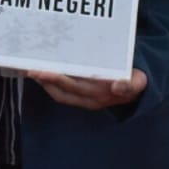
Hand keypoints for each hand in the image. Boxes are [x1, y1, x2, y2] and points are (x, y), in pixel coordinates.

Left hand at [26, 68, 146, 109]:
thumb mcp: (138, 81)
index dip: (57, 80)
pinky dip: (50, 84)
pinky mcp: (81, 97)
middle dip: (45, 80)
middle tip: (29, 68)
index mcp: (100, 93)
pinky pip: (61, 93)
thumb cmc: (134, 80)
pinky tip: (42, 74)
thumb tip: (117, 87)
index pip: (74, 87)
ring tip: (31, 70)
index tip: (43, 72)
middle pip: (62, 90)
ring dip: (45, 83)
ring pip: (59, 93)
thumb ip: (130, 84)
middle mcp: (89, 99)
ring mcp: (84, 99)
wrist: (137, 91)